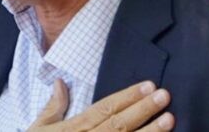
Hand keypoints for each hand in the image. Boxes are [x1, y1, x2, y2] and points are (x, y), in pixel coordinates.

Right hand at [28, 80, 173, 130]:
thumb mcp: (38, 128)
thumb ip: (52, 107)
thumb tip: (61, 82)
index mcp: (73, 128)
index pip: (104, 108)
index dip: (126, 97)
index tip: (146, 85)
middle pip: (118, 123)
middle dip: (142, 109)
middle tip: (164, 95)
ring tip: (169, 119)